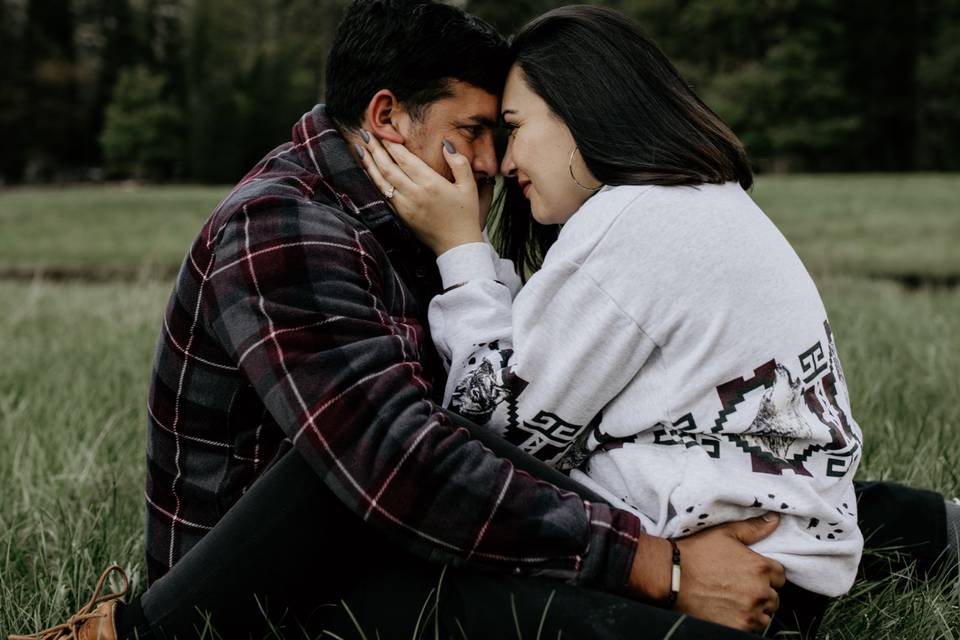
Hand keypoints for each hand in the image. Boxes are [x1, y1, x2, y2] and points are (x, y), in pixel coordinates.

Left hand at [358, 134, 483, 254]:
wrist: (457, 246)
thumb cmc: (466, 215)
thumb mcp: (469, 186)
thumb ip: (459, 162)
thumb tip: (446, 144)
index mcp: (431, 184)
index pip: (405, 159)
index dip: (392, 145)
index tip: (384, 131)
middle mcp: (414, 194)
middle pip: (388, 168)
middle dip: (375, 149)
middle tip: (365, 134)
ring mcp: (405, 207)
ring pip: (381, 182)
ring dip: (369, 164)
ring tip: (360, 149)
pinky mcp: (401, 216)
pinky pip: (383, 195)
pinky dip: (374, 181)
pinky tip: (368, 172)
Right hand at [627, 513, 784, 632]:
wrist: (672, 575)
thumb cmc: (696, 553)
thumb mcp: (725, 533)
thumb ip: (753, 528)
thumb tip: (775, 519)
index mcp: (760, 567)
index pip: (780, 575)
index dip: (766, 574)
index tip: (752, 574)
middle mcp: (759, 591)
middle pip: (774, 597)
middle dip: (761, 592)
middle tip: (740, 587)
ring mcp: (749, 611)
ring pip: (765, 615)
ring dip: (755, 609)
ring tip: (734, 600)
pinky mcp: (738, 627)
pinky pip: (753, 628)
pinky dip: (744, 621)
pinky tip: (728, 610)